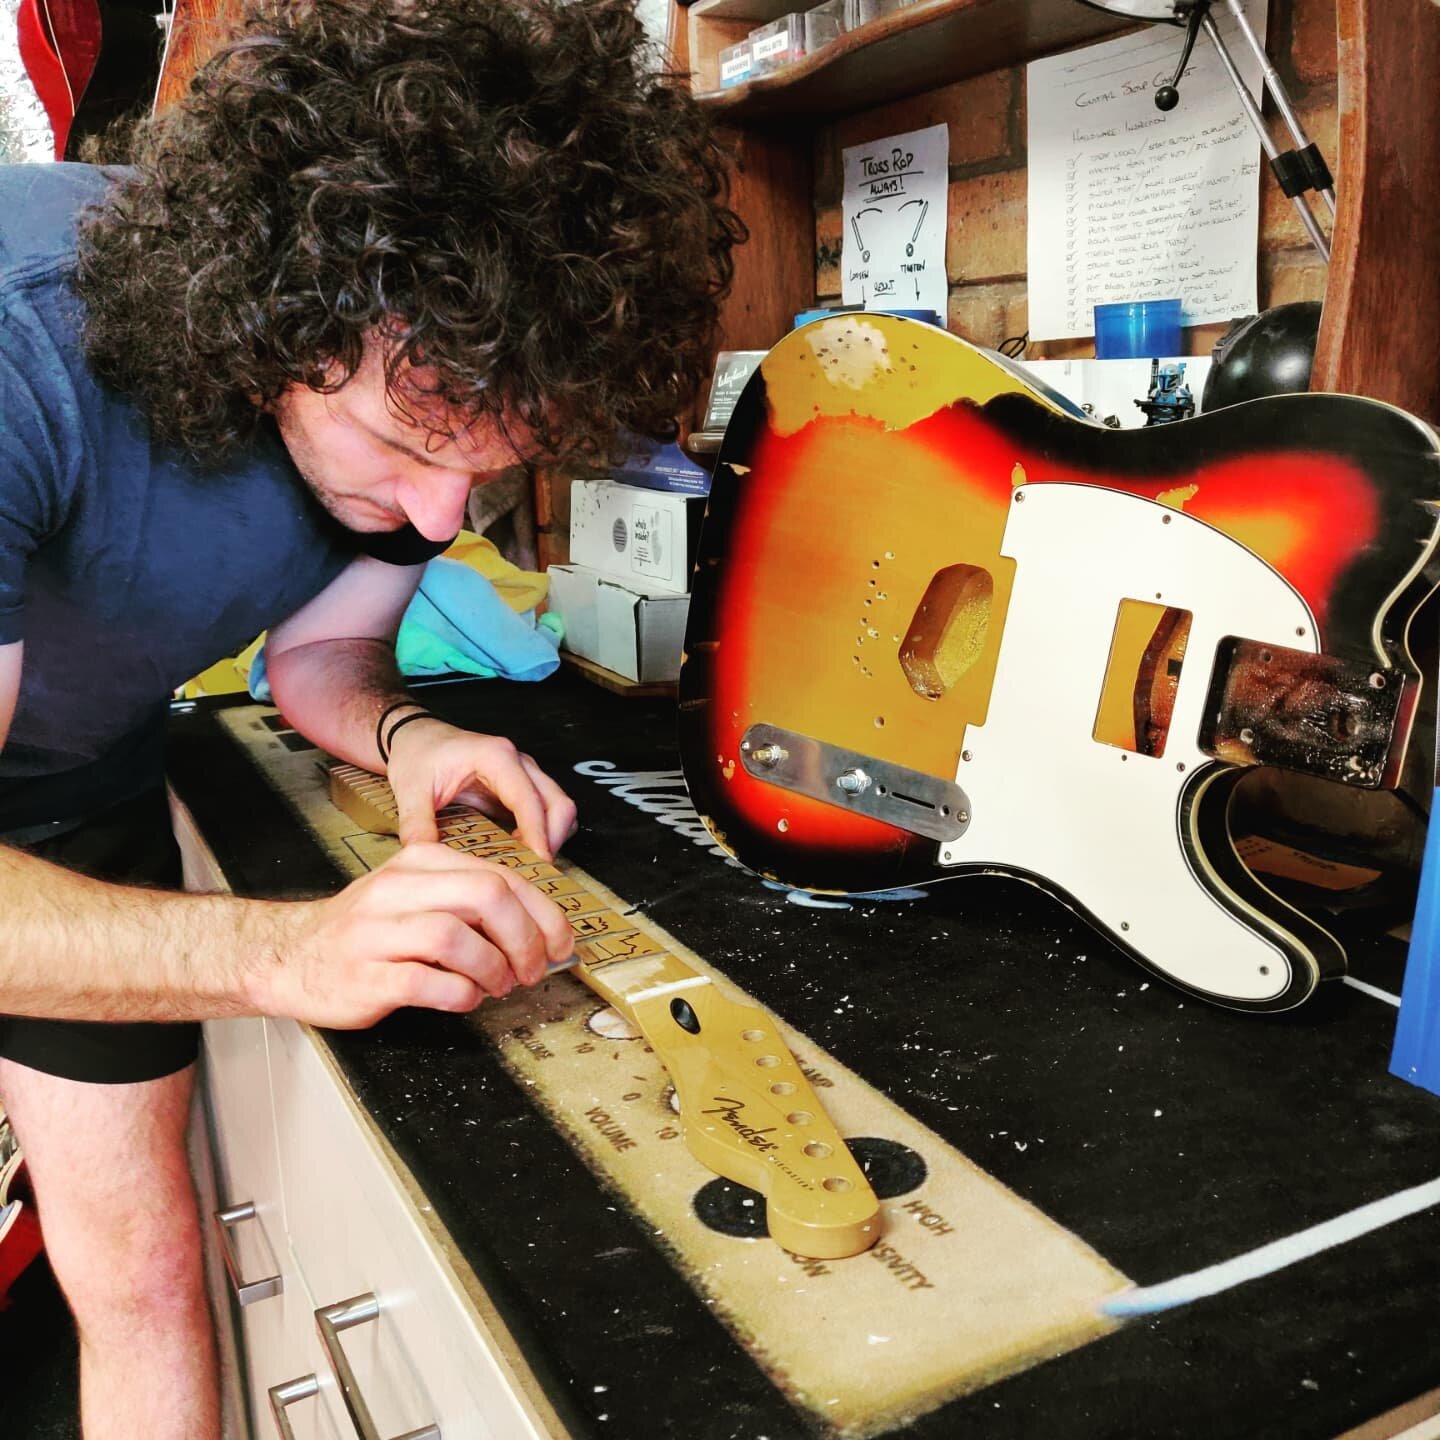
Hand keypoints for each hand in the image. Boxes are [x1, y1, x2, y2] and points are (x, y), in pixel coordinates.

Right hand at [251, 843, 574, 1027]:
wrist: (288, 955)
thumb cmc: (366, 930)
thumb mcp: (415, 894)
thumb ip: (469, 901)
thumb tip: (540, 928)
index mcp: (420, 862)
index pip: (500, 876)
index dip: (542, 912)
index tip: (560, 941)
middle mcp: (398, 889)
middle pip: (486, 897)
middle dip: (526, 938)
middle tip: (534, 968)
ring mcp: (377, 933)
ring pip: (457, 937)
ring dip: (494, 968)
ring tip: (498, 985)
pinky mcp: (365, 976)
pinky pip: (427, 983)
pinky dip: (460, 994)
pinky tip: (465, 998)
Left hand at [385, 716, 577, 858]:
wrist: (417, 738)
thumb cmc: (418, 755)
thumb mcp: (411, 790)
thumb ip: (417, 826)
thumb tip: (425, 859)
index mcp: (495, 757)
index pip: (529, 800)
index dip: (537, 834)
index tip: (537, 863)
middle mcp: (518, 762)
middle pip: (559, 803)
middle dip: (553, 840)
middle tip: (531, 869)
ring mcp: (524, 773)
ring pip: (560, 808)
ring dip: (551, 837)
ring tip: (524, 862)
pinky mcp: (522, 787)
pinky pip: (548, 812)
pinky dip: (544, 833)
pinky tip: (519, 850)